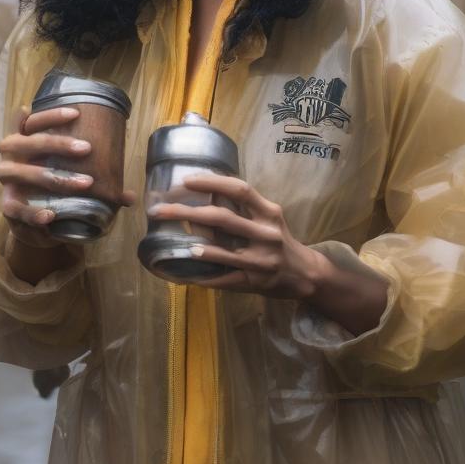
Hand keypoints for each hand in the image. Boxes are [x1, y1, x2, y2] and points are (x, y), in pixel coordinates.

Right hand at [0, 105, 134, 249]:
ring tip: (85, 184)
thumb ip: (96, 177)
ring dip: (56, 178)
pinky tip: (50, 215)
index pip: (34, 120)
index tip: (77, 113)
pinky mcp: (7, 205)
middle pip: (31, 142)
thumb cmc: (55, 188)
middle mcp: (13, 155)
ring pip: (26, 173)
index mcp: (27, 140)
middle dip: (59, 144)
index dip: (52, 115)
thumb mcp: (71, 176)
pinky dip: (33, 213)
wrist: (34, 223)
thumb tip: (130, 196)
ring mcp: (7, 179)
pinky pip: (16, 208)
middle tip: (86, 148)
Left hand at [148, 174, 325, 299]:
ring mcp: (261, 260)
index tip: (186, 181)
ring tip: (177, 242)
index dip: (212, 182)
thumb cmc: (279, 240)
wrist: (305, 274)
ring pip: (223, 252)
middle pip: (223, 218)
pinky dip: (204, 276)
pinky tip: (186, 274)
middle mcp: (266, 233)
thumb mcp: (267, 219)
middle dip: (188, 212)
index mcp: (269, 212)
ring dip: (197, 246)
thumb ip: (242, 208)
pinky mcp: (254, 282)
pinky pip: (224, 279)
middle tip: (159, 210)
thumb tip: (204, 194)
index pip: (239, 189)